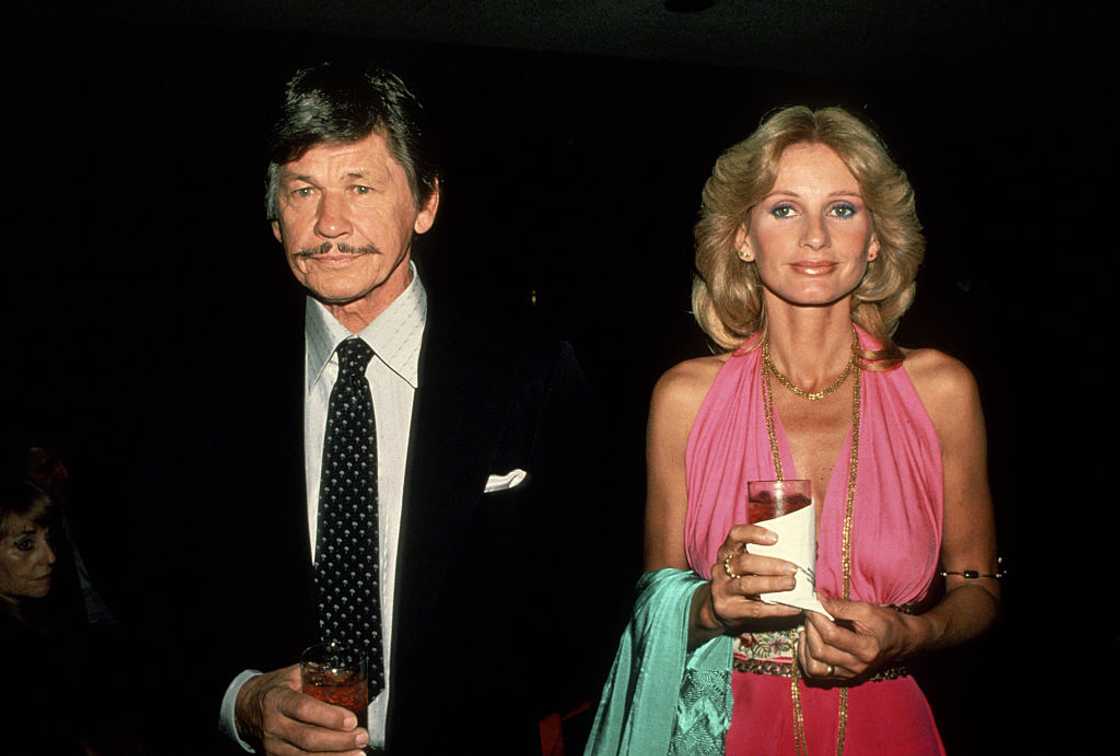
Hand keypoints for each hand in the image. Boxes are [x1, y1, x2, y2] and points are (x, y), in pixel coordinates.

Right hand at [235, 665, 368, 754]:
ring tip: (358, 753)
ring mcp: (272, 745)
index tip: (352, 720)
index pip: (303, 708)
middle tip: (362, 737)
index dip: (328, 716)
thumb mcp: (292, 674)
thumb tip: (349, 674)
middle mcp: (273, 725)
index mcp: (278, 699)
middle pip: (307, 738)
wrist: (246, 707)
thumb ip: (317, 674)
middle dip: (338, 741)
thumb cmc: (276, 688)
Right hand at [706, 524, 801, 632]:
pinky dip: (777, 609)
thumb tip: (810, 548)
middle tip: (793, 569)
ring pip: (746, 584)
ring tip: (792, 584)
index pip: (736, 535)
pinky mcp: (728, 610)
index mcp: (727, 551)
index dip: (754, 534)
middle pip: (744, 562)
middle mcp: (721, 568)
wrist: (718, 609)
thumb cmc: (742, 579)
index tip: (776, 538)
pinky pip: (755, 609)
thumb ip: (766, 555)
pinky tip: (793, 608)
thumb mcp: (745, 563)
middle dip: (771, 565)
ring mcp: (722, 590)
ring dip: (772, 584)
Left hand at [796, 598, 923, 680]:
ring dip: (804, 646)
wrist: (901, 641)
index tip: (812, 605)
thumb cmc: (886, 623)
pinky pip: (816, 673)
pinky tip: (809, 642)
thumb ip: (841, 606)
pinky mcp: (842, 677)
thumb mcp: (867, 610)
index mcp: (866, 649)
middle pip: (819, 651)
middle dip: (809, 628)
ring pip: (814, 667)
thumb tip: (818, 599)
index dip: (816, 617)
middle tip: (810, 615)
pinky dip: (806, 658)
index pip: (831, 635)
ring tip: (809, 629)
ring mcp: (848, 674)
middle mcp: (856, 666)